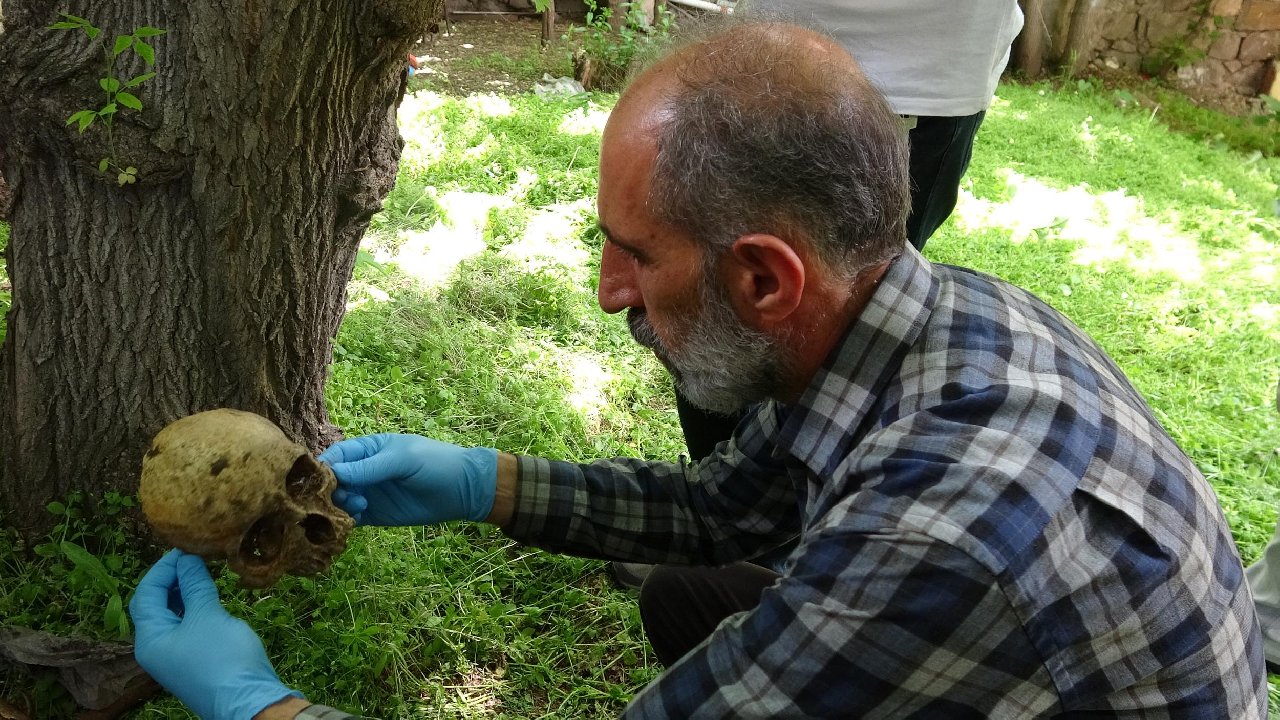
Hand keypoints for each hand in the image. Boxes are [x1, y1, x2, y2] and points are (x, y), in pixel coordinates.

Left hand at [130, 549, 301, 719]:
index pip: (146, 593)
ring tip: (203, 571)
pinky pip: (185, 626)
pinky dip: (193, 606)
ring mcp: (174, 655)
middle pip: (154, 604)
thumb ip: (194, 585)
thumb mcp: (207, 616)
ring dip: (183, 591)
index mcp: (150, 638)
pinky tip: (209, 595)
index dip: (163, 568)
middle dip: (171, 578)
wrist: (248, 701)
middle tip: (194, 557)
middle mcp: (156, 647)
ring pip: (171, 615)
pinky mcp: (192, 659)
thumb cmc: (223, 658)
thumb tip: (187, 558)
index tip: (186, 548)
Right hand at [320, 433, 496, 525]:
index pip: (337, 455)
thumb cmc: (434, 463)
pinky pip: (352, 518)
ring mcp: (368, 493)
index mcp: (368, 449)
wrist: (463, 490)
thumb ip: (370, 467)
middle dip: (331, 489)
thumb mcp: (403, 460)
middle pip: (334, 481)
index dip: (325, 466)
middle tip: (344, 496)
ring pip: (340, 501)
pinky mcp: (375, 514)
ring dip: (340, 505)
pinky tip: (356, 519)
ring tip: (360, 506)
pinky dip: (347, 520)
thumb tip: (335, 474)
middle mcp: (363, 471)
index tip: (319, 479)